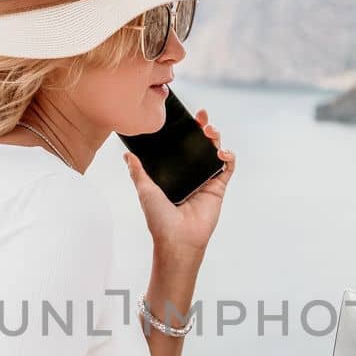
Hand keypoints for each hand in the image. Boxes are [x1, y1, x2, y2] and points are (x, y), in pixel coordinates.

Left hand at [122, 107, 235, 257]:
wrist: (177, 238)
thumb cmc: (159, 218)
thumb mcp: (145, 190)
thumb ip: (138, 172)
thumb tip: (127, 155)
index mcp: (174, 172)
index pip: (181, 146)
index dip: (185, 131)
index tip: (186, 117)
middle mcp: (191, 174)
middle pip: (200, 145)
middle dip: (203, 128)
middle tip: (202, 118)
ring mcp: (205, 180)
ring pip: (215, 152)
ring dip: (216, 138)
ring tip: (211, 132)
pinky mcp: (218, 188)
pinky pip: (227, 168)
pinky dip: (228, 157)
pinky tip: (222, 152)